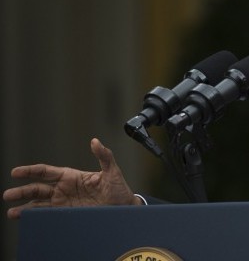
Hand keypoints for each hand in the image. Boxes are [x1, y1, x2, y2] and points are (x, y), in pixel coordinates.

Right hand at [3, 138, 140, 218]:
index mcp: (71, 176)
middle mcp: (64, 189)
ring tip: (12, 212)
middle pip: (38, 189)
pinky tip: (26, 220)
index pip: (47, 172)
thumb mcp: (112, 171)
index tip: (16, 172)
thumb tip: (95, 141)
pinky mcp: (67, 215)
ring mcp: (64, 203)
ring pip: (39, 204)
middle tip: (8, 195)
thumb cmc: (118, 189)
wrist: (124, 208)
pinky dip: (36, 218)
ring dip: (25, 207)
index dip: (31, 171)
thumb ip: (104, 156)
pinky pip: (48, 216)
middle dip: (22, 191)